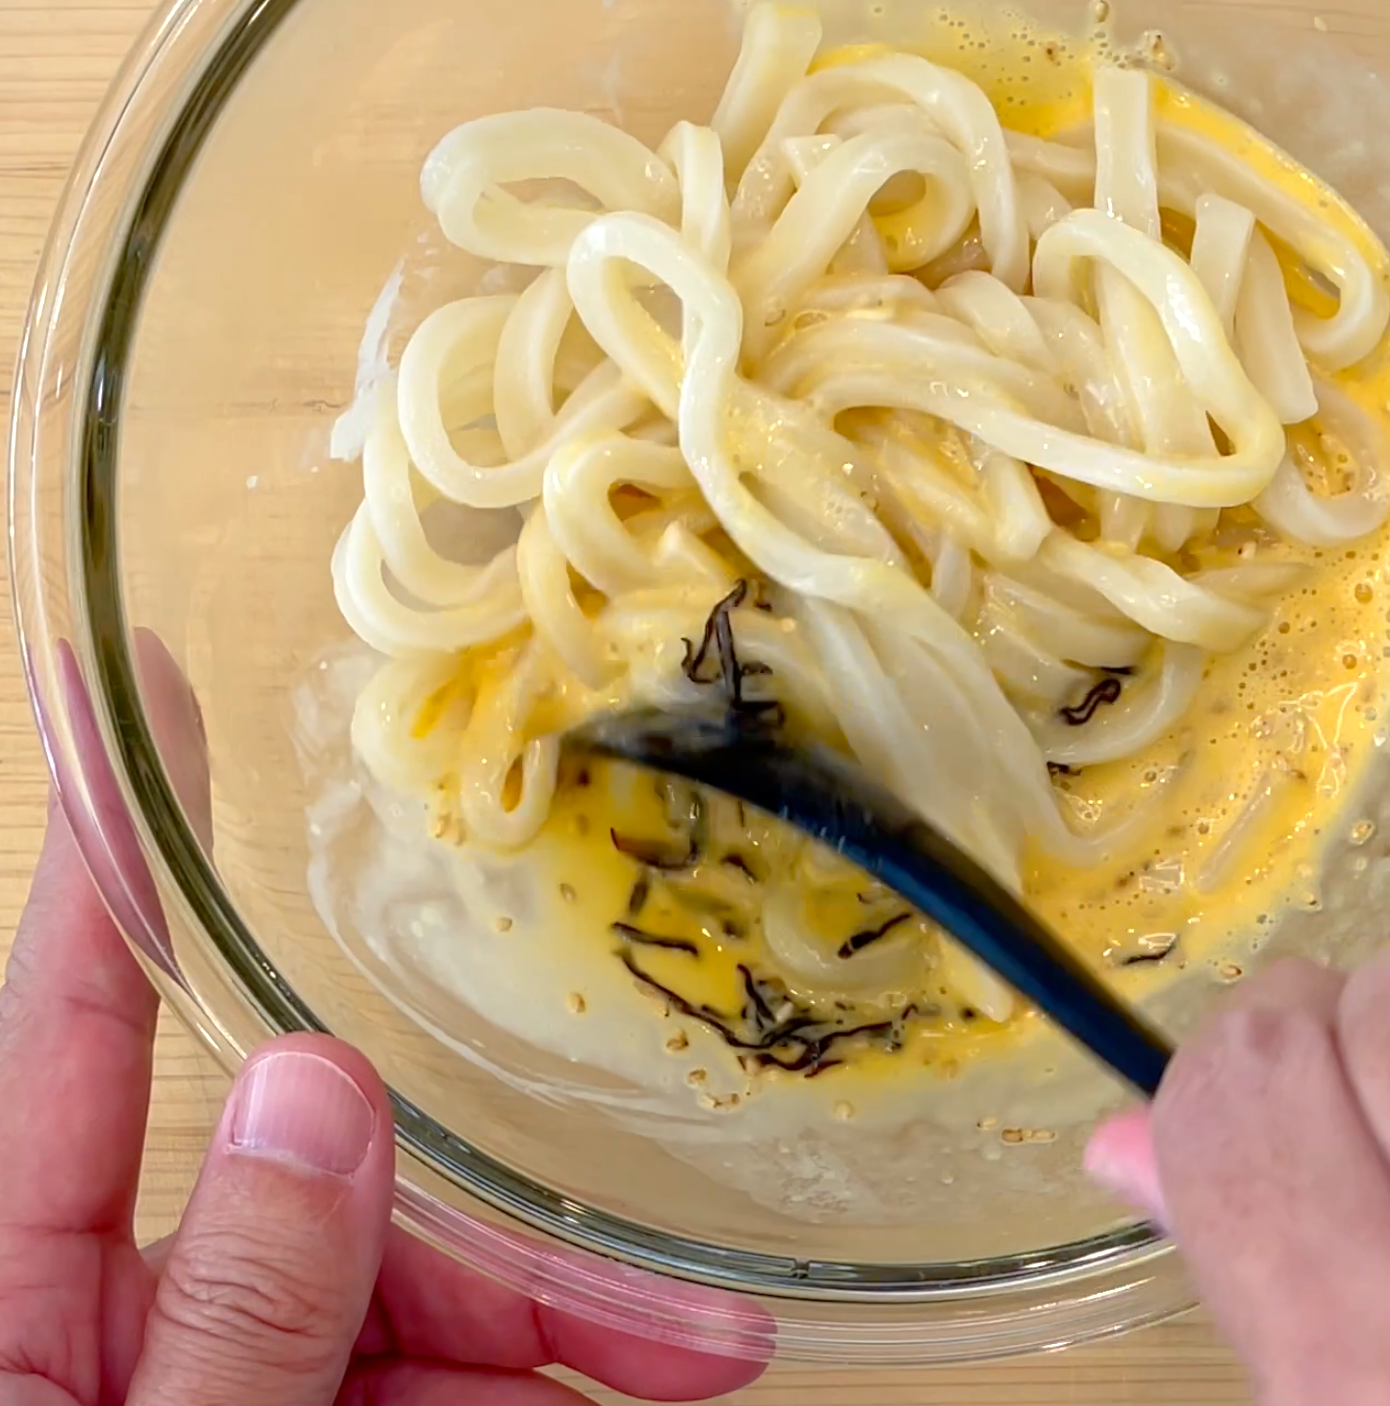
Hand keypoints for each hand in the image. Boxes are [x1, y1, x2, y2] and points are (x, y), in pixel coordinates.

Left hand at [0, 794, 769, 1403]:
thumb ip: (234, 1310)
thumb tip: (316, 1085)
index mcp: (1, 1295)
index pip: (69, 1013)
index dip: (117, 834)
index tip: (147, 681)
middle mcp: (88, 1316)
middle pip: (316, 1186)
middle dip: (505, 1232)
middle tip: (676, 1304)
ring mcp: (177, 1377)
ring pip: (386, 1293)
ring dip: (542, 1324)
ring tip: (695, 1356)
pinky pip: (394, 1381)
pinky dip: (505, 1383)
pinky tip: (611, 1392)